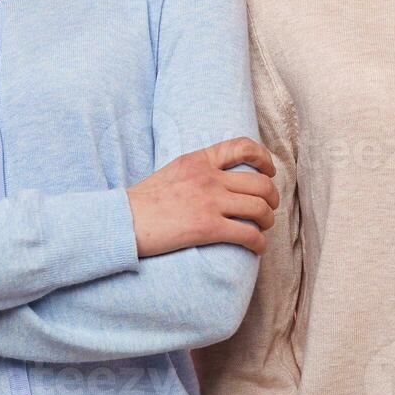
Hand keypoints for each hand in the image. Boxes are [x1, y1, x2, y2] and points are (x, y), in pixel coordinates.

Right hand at [126, 137, 279, 257]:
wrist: (123, 220)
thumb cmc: (144, 201)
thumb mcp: (172, 171)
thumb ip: (197, 169)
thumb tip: (218, 178)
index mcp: (199, 160)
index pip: (242, 146)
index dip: (264, 158)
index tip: (269, 170)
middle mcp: (209, 177)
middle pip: (259, 183)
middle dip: (272, 197)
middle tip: (270, 208)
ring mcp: (210, 202)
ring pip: (259, 208)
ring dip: (268, 220)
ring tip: (264, 228)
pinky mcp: (208, 228)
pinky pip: (248, 234)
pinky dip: (259, 243)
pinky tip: (257, 248)